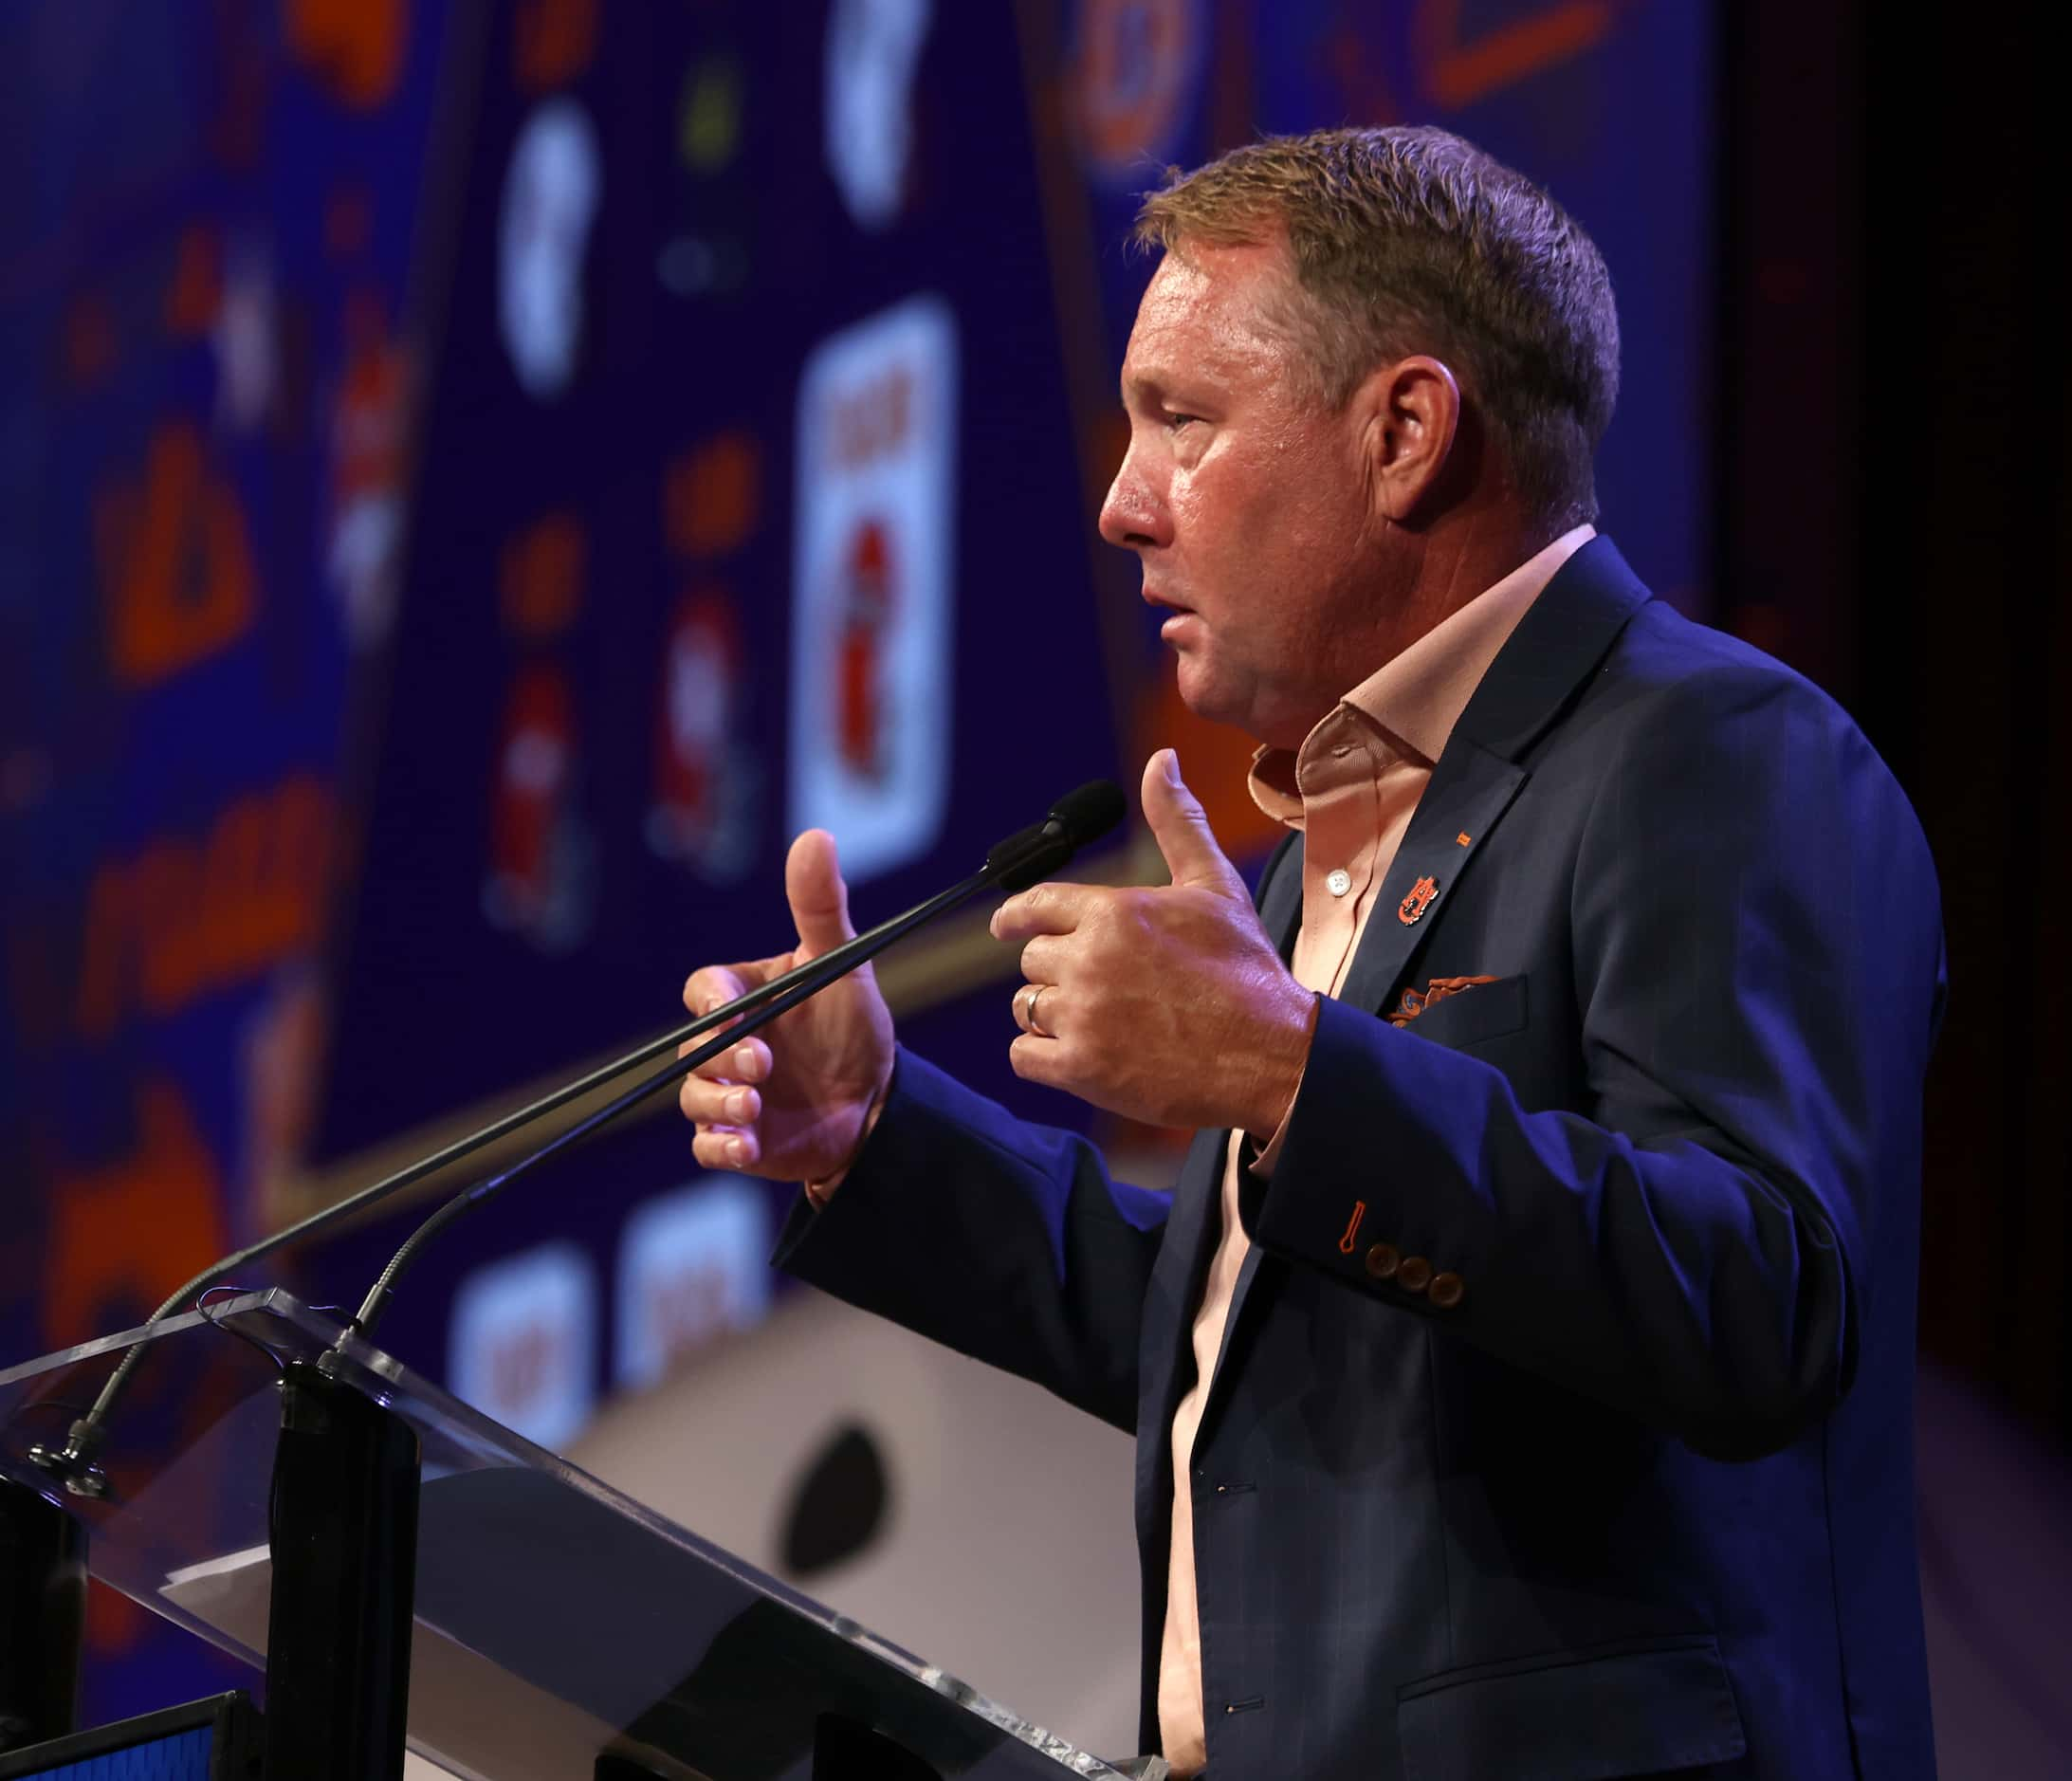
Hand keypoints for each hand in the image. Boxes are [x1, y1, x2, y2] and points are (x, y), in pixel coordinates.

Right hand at [678, 829, 894, 1186]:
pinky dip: (720, 1147)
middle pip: (694, 1048)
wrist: (878, 1105)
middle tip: (759, 1064)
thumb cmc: (854, 1028)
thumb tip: (816, 836)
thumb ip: (821, 907)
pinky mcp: (736, 1138)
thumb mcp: (842, 967)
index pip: (704, 990)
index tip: (729, 1006)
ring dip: (718, 1103)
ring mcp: (727, 1092)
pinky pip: (706, 1146)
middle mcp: (727, 1044)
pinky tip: (747, 1146)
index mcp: (745, 998)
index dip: (710, 998)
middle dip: (721, 1056)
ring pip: (694, 1097)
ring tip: (753, 1107)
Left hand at [992, 750, 1315, 1134]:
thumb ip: (1177, 822)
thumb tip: (1162, 762)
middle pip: (1031, 959)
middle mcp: (1089, 959)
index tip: (1006, 926)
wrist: (1273, 1054)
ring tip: (1098, 1020)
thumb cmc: (1246, 970)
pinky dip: (1042, 1057)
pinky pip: (1024, 1057)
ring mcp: (1083, 1017)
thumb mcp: (1214, 886)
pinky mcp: (1082, 1070)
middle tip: (1099, 985)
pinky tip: (1080, 1054)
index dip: (1015, 917)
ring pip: (1026, 1007)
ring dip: (1051, 1013)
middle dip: (1058, 969)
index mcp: (1114, 911)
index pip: (1034, 906)